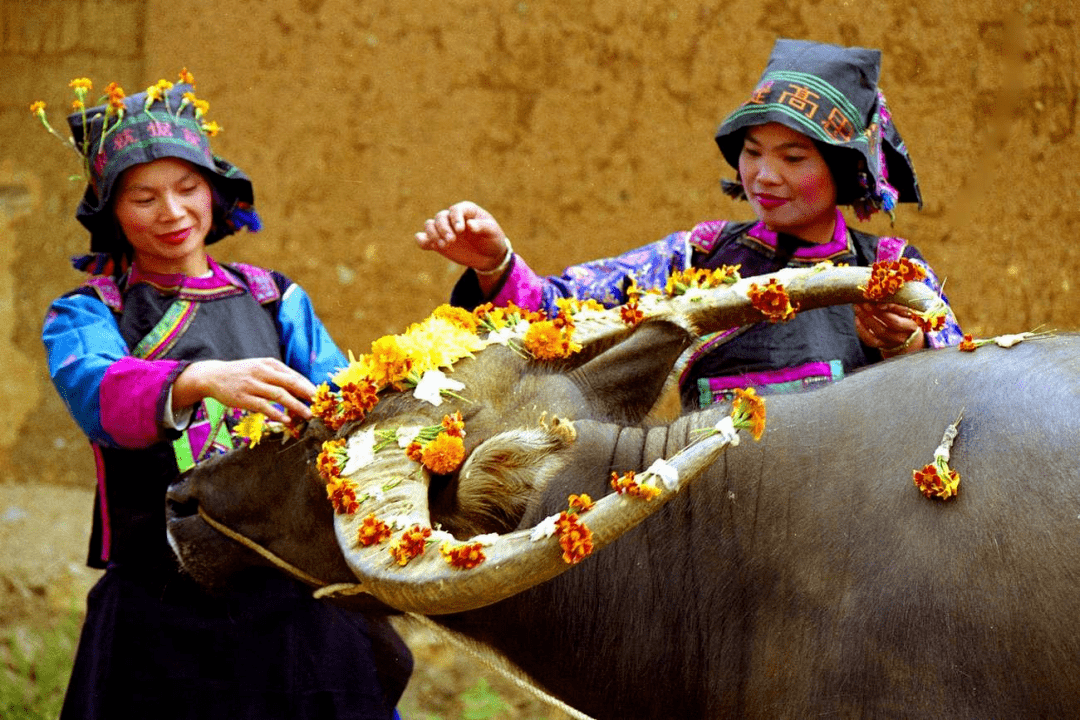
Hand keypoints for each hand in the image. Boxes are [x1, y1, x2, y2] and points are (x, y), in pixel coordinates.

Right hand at [173, 358, 316, 422]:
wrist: (213, 376)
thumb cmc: (242, 373)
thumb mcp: (260, 367)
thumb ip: (278, 375)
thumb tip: (302, 387)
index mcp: (269, 364)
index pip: (293, 375)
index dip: (308, 386)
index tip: (319, 396)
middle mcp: (262, 372)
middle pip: (290, 383)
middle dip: (306, 394)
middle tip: (318, 404)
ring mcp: (253, 385)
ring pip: (279, 395)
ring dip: (296, 406)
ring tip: (308, 414)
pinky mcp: (244, 398)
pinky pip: (264, 407)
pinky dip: (276, 413)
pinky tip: (287, 420)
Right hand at [415, 201, 509, 271]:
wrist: (489, 255)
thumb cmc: (492, 239)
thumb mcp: (493, 232)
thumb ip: (482, 227)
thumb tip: (469, 225)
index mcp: (466, 210)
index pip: (456, 209)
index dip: (456, 218)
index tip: (460, 231)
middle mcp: (453, 218)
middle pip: (440, 217)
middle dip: (443, 228)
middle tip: (451, 241)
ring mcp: (444, 229)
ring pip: (430, 225)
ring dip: (433, 234)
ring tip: (443, 245)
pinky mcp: (438, 241)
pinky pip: (424, 238)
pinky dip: (422, 241)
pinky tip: (427, 245)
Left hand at [854, 302, 924, 355]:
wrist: (905, 335)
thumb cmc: (905, 318)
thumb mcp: (905, 311)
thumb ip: (895, 306)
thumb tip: (880, 302)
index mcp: (909, 327)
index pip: (895, 322)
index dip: (884, 313)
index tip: (876, 302)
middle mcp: (899, 337)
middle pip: (883, 328)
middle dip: (871, 314)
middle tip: (863, 302)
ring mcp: (889, 343)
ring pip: (875, 333)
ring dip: (864, 319)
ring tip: (857, 307)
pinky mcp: (879, 345)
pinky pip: (868, 340)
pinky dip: (861, 329)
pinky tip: (857, 319)